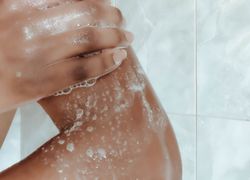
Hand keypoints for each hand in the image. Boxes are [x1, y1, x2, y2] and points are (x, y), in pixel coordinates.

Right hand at [0, 0, 132, 112]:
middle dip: (112, 14)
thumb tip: (74, 3)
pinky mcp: (43, 81)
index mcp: (18, 2)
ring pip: (91, 39)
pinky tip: (119, 57)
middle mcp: (29, 24)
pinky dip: (107, 61)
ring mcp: (38, 53)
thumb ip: (34, 4)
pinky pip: (85, 68)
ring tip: (126, 38)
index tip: (105, 1)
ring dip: (116, 36)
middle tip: (121, 19)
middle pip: (87, 12)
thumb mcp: (8, 12)